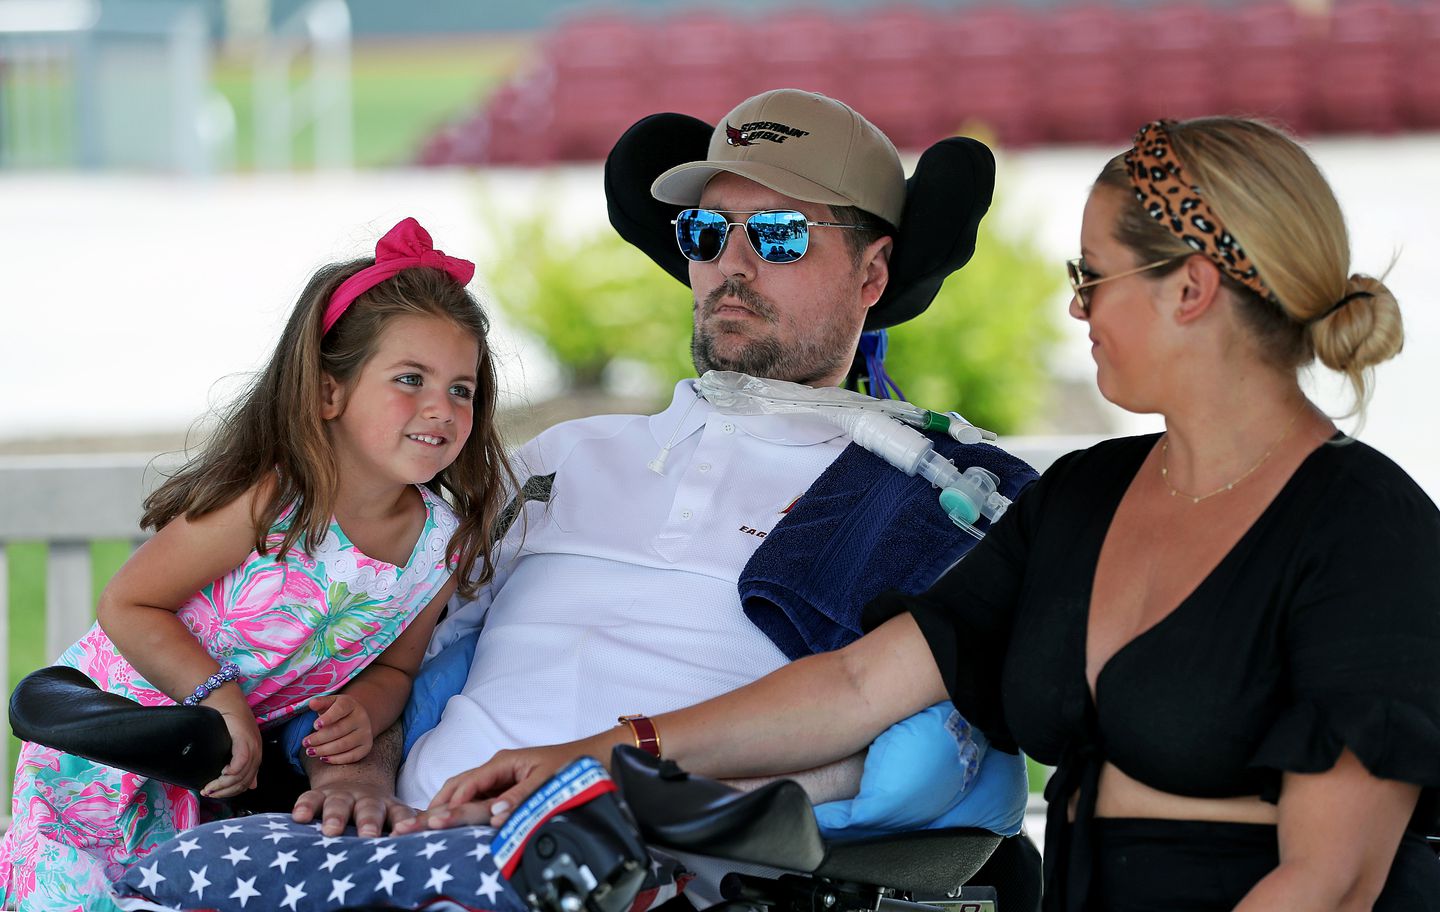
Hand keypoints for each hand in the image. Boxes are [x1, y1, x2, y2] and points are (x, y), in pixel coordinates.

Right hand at [202, 687, 260, 798]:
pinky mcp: (245, 740)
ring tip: (207, 788)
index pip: (247, 782)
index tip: (214, 794)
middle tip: (207, 793)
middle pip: (244, 782)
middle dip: (224, 792)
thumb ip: (241, 764)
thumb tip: (252, 786)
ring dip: (222, 786)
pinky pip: (240, 764)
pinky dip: (229, 773)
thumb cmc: (224, 720)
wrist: (222, 698)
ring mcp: (253, 746)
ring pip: (241, 776)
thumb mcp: (234, 745)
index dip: (231, 792)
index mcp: (255, 754)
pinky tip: (219, 774)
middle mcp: (257, 751)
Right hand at [291, 771, 416, 837]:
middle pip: (370, 809)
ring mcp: (343, 796)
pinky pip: (310, 798)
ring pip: (340, 804)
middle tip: (369, 835)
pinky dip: (305, 807)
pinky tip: (299, 817)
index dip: (404, 822)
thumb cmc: (378, 810)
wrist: (352, 780)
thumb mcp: (394, 815)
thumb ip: (408, 826)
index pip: (400, 814)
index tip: (406, 832)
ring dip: (336, 816)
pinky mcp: (319, 795)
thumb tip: (437, 840)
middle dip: (369, 822)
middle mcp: (368, 800)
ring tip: (332, 831)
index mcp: (390, 806)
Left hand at [302, 693, 372, 764]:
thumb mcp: (330, 703)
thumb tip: (312, 703)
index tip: (315, 726)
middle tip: (305, 743)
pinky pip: (351, 756)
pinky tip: (323, 758)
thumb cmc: (337, 712)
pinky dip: (336, 759)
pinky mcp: (366, 747)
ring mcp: (365, 733)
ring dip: (324, 750)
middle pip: (339, 730)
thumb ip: (321, 702)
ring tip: (310, 751)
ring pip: (344, 745)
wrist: (357, 719)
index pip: (340, 709)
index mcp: (351, 704)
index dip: (328, 718)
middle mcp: (361, 718)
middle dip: (319, 738)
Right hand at [392, 741, 586, 833]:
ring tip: (420, 827)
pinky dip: (460, 811)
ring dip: (444, 808)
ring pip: (464, 794)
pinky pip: (477, 800)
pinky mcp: (504, 789)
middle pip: (457, 787)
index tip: (434, 821)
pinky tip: (448, 823)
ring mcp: (499, 779)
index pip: (468, 783)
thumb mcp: (545, 782)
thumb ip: (519, 798)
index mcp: (502, 762)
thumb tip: (495, 815)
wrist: (591, 758)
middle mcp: (496, 769)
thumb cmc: (569, 766)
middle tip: (410, 826)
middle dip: (435, 805)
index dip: (451, 803)